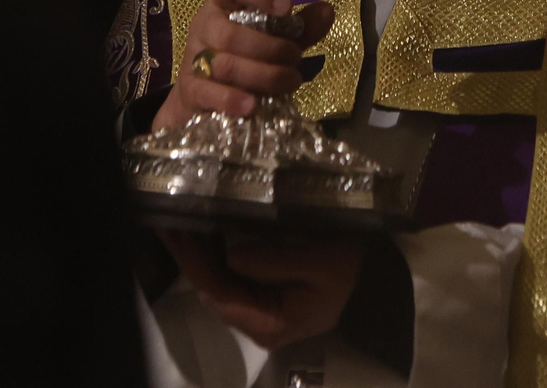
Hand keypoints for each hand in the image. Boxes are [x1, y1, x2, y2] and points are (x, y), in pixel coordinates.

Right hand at [153, 0, 333, 132]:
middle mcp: (205, 25)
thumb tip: (327, 11)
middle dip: (271, 49)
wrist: (206, 96)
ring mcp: (194, 57)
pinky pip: (208, 92)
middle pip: (231, 33)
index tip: (286, 7)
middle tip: (295, 58)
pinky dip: (232, 99)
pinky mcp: (191, 89)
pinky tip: (253, 105)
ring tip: (289, 81)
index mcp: (224, 3)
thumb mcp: (278, 38)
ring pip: (225, 64)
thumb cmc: (247, 57)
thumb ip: (302, 27)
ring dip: (263, 75)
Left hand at [160, 230, 363, 350]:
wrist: (378, 285)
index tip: (177, 231)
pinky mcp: (265, 301)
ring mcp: (260, 315)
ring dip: (198, 255)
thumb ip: (273, 261)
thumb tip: (232, 255)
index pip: (218, 294)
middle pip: (212, 291)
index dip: (194, 262)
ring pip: (218, 286)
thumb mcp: (318, 261)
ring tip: (178, 222)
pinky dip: (214, 257)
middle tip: (168, 220)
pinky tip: (203, 234)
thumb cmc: (352, 271)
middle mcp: (258, 325)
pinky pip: (231, 281)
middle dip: (189, 256)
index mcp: (269, 323)